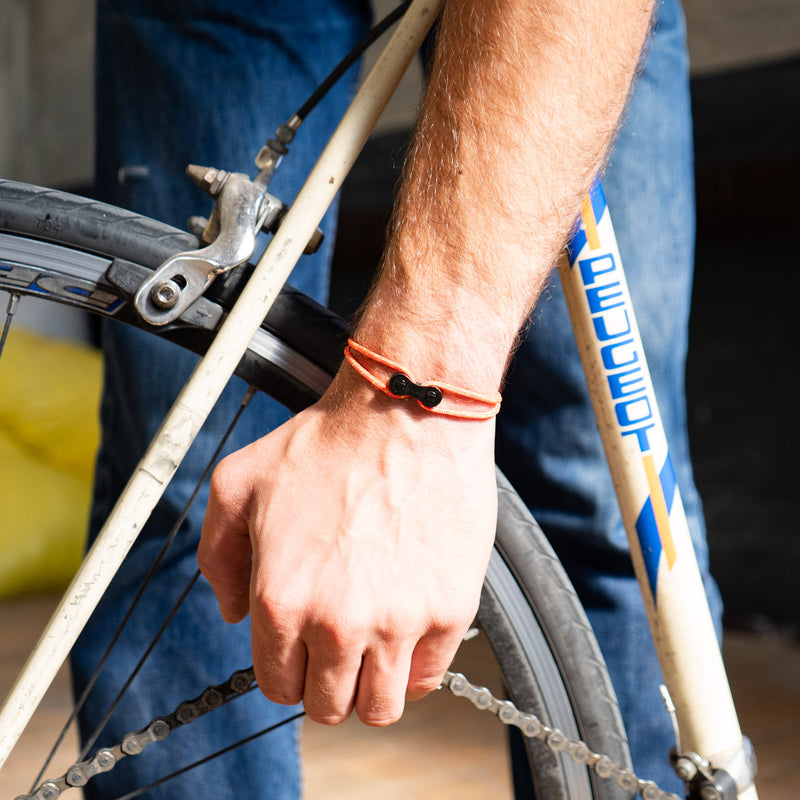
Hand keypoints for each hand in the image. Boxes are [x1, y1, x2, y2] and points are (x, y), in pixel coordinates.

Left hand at [197, 369, 497, 724]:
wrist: (407, 412)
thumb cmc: (328, 442)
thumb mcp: (239, 483)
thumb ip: (219, 557)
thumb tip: (233, 612)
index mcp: (281, 599)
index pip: (278, 684)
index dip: (288, 669)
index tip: (304, 649)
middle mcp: (336, 623)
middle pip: (328, 706)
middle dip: (327, 683)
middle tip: (338, 646)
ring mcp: (398, 622)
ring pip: (381, 708)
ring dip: (372, 687)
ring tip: (374, 647)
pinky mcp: (448, 611)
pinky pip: (430, 676)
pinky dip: (417, 663)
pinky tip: (408, 625)